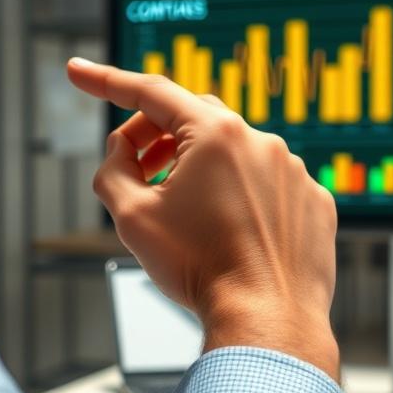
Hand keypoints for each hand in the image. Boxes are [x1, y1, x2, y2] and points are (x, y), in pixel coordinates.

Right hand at [67, 60, 340, 379]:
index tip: (78, 72)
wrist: (266, 320)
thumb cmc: (199, 269)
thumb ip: (113, 170)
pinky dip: (244, 198)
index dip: (106, 82)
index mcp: (215, 133)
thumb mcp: (131, 216)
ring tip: (185, 215)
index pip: (150, 92)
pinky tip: (231, 234)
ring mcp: (293, 171)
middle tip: (134, 169)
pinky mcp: (314, 201)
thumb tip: (123, 151)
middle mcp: (261, 141)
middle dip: (156, 137)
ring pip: (235, 154)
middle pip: (193, 119)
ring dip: (203, 171)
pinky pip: (269, 186)